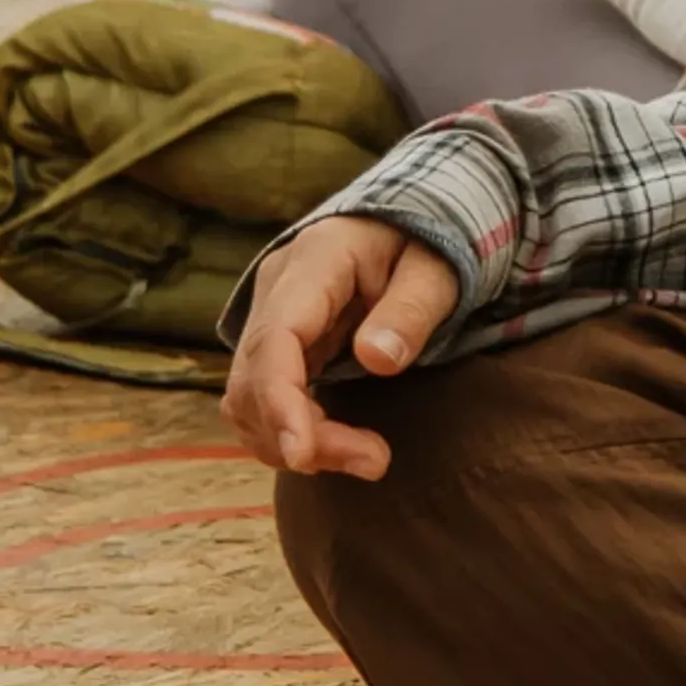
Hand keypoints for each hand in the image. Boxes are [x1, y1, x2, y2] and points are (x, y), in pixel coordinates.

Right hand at [222, 213, 461, 480]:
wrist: (404, 224)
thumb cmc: (423, 243)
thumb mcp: (435, 270)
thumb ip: (410, 310)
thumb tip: (378, 360)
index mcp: (314, 261)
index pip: (275, 339)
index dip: (279, 402)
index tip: (301, 455)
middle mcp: (276, 290)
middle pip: (256, 379)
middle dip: (303, 435)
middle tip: (376, 461)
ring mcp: (269, 317)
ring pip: (249, 399)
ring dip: (297, 442)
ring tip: (369, 458)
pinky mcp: (277, 345)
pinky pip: (264, 399)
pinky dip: (293, 432)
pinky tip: (339, 445)